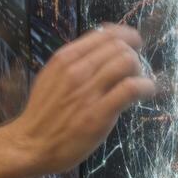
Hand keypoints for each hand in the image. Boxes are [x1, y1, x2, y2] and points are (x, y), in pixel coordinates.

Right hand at [4, 25, 154, 176]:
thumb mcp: (51, 77)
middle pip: (119, 46)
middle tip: (135, 70)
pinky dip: (146, 86)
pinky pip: (131, 88)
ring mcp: (88, 91)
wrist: (30, 144)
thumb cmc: (43, 114)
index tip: (134, 42)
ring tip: (140, 83)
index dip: (126, 35)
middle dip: (134, 54)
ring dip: (141, 70)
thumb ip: (73, 63)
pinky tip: (147, 92)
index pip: (104, 33)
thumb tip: (101, 53)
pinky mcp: (99, 113)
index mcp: (64, 58)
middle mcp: (76, 69)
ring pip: (127, 61)